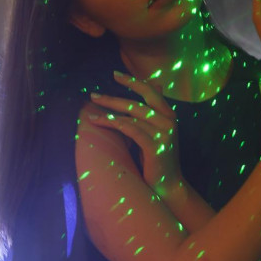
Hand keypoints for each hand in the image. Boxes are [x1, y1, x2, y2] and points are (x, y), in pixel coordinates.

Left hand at [87, 72, 182, 199]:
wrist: (168, 186)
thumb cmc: (157, 160)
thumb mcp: (155, 132)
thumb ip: (151, 113)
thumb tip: (153, 87)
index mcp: (170, 116)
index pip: (150, 92)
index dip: (132, 81)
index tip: (114, 74)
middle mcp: (169, 122)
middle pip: (136, 103)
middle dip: (112, 98)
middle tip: (93, 95)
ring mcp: (163, 134)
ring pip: (130, 115)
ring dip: (108, 112)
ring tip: (90, 113)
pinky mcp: (156, 146)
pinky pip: (129, 128)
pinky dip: (113, 123)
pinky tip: (100, 121)